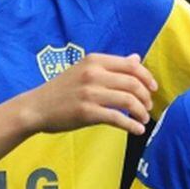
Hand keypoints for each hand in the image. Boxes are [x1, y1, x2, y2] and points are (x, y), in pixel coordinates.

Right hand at [23, 53, 157, 134]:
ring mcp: (90, 93)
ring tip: (144, 119)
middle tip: (148, 106)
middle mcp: (93, 74)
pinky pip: (117, 118)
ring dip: (141, 112)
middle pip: (133, 83)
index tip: (153, 88)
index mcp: (94, 60)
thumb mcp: (85, 70)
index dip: (147, 77)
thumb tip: (136, 58)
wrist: (36, 107)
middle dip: (146, 97)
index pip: (131, 65)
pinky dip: (131, 125)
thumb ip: (111, 65)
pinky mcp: (87, 113)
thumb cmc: (62, 89)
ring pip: (128, 101)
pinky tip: (137, 130)